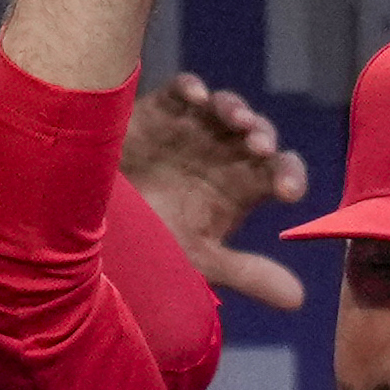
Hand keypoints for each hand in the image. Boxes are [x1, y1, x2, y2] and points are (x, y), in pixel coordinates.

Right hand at [123, 72, 309, 308]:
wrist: (91, 222)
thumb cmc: (150, 239)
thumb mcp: (198, 261)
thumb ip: (247, 272)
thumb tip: (299, 301)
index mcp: (241, 185)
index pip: (280, 171)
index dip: (290, 175)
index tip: (289, 193)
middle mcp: (223, 152)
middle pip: (258, 133)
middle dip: (262, 135)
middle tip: (259, 148)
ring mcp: (195, 128)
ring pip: (226, 107)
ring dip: (235, 109)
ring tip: (235, 121)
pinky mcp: (161, 110)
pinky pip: (183, 90)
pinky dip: (191, 88)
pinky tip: (195, 97)